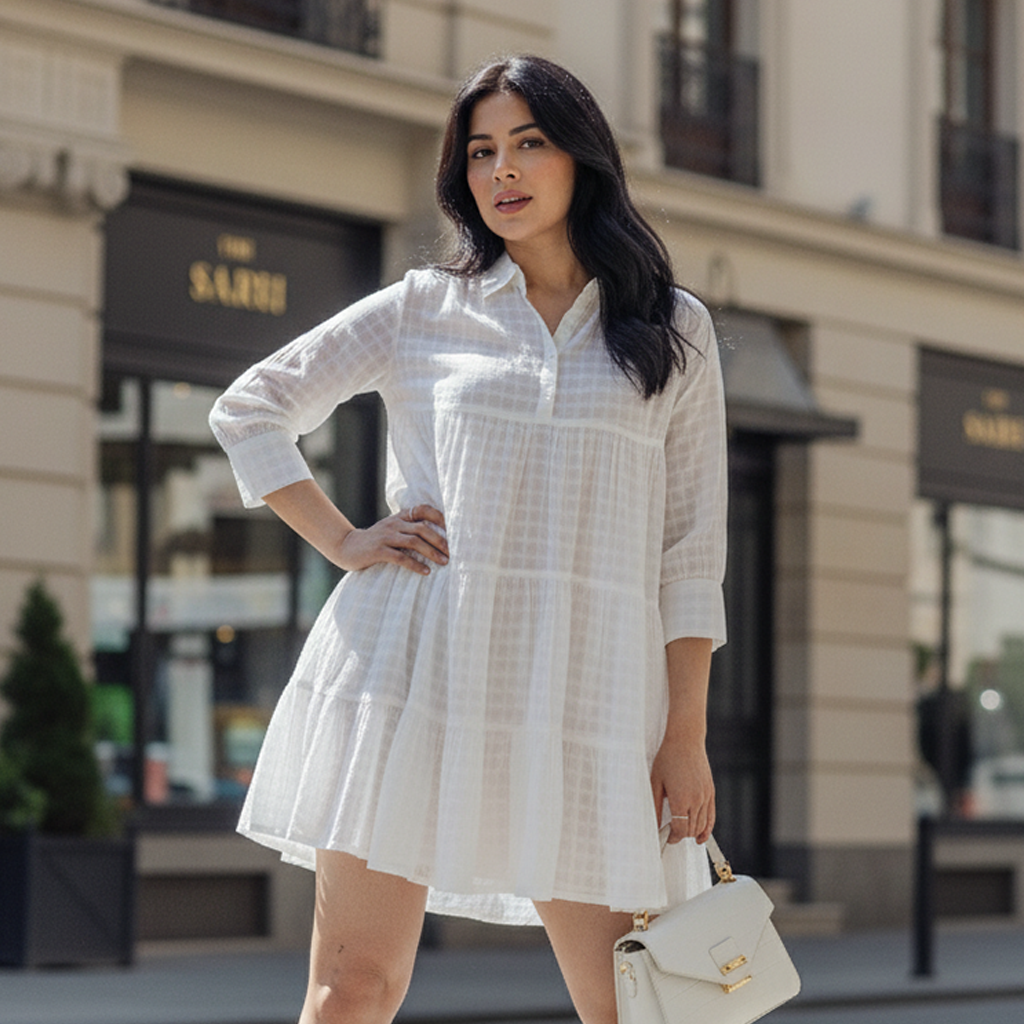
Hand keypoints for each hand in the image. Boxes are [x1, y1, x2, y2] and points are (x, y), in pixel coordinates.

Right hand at [337, 504, 448, 574]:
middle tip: (452, 552)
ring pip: (414, 542)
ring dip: (431, 552)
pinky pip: (401, 558)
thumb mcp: (391, 530)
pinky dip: (415, 565)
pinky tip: (426, 571)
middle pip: (422, 528)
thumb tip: (434, 535)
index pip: (422, 509)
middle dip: (440, 540)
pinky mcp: (378, 551)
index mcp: (399, 518)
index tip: (453, 529)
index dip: (439, 517)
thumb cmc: (374, 541)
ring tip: (444, 562)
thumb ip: (408, 529)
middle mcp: (394, 524)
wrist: (346, 547)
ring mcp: (386, 537)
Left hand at [650, 729, 715, 845]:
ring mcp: (706, 796)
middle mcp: (696, 800)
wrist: (685, 740)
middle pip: (691, 830)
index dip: (673, 837)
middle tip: (671, 834)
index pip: (680, 829)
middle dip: (681, 836)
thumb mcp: (656, 782)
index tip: (667, 837)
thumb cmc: (668, 758)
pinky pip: (711, 816)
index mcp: (681, 799)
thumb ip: (656, 806)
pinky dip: (707, 828)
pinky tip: (701, 836)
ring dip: (692, 833)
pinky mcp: (711, 791)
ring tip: (682, 834)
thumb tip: (654, 825)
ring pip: (702, 825)